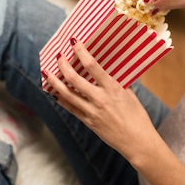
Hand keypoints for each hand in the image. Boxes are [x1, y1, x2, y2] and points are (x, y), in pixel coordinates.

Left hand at [44, 39, 158, 160]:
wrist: (137, 142)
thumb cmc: (138, 117)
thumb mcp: (130, 95)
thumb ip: (119, 83)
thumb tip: (110, 71)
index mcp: (113, 88)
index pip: (92, 66)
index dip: (81, 52)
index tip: (74, 42)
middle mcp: (100, 99)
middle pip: (74, 79)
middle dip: (63, 66)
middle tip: (58, 57)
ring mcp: (92, 111)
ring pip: (67, 94)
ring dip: (55, 82)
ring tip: (47, 73)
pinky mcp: (88, 122)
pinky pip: (70, 108)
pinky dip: (61, 99)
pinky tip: (55, 92)